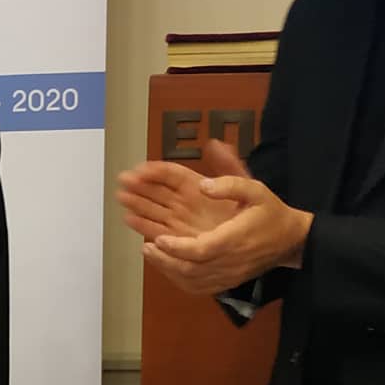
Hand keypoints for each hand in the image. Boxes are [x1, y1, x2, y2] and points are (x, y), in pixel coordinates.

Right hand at [115, 137, 247, 242]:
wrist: (262, 239)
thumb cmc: (255, 212)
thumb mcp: (246, 185)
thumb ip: (229, 167)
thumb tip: (216, 145)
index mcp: (197, 186)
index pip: (171, 175)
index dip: (154, 170)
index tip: (140, 168)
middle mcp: (185, 202)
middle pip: (156, 191)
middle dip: (139, 185)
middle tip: (124, 180)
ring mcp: (179, 220)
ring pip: (153, 209)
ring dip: (137, 203)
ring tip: (122, 198)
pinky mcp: (178, 239)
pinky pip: (157, 230)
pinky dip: (143, 226)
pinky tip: (130, 219)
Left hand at [142, 166, 312, 295]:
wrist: (291, 240)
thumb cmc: (271, 213)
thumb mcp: (256, 190)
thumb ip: (231, 184)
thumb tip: (203, 185)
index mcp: (236, 239)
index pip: (201, 250)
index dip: (177, 248)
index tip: (158, 238)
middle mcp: (231, 262)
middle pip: (192, 269)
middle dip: (165, 260)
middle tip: (146, 246)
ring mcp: (229, 276)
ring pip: (192, 282)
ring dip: (168, 270)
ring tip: (150, 253)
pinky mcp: (228, 283)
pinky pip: (199, 288)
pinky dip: (179, 280)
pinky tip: (167, 267)